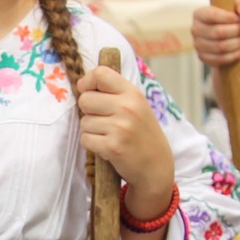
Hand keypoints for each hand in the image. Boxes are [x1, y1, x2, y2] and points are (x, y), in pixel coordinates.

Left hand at [76, 63, 173, 213]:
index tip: (87, 91)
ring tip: (109, 135)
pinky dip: (92, 145)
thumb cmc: (142, 134)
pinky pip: (86, 139)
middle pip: (85, 99)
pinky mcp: (112, 147)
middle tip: (102, 120)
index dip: (87, 81)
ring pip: (84, 122)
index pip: (101, 73)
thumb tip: (83, 84)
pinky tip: (107, 147)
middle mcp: (127, 107)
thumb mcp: (137, 106)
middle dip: (88, 111)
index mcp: (133, 93)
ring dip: (91, 131)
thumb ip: (115, 93)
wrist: (156, 166)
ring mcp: (120, 127)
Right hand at [190, 0, 239, 67]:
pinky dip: (235, 55)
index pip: (212, 16)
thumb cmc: (228, 17)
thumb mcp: (235, 6)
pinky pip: (221, 59)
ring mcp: (198, 45)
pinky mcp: (203, 57)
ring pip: (221, 47)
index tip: (238, 19)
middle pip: (218, 32)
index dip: (227, 18)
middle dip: (235, 31)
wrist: (222, 33)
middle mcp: (195, 29)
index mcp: (199, 14)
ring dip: (238, 43)